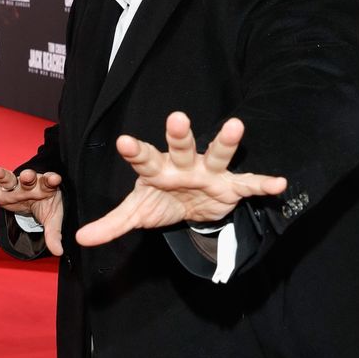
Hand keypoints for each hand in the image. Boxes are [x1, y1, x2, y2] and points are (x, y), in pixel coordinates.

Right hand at [0, 165, 63, 254]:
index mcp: (45, 188)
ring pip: (8, 179)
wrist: (37, 200)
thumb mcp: (52, 220)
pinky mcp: (2, 190)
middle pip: (28, 179)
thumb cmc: (47, 206)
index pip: (49, 183)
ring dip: (1, 175)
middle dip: (27, 176)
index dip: (51, 180)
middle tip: (27, 175)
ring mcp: (15, 186)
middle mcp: (30, 184)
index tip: (55, 180)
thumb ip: (54, 234)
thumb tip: (58, 252)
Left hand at [75, 111, 286, 247]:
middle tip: (176, 118)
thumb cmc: (162, 200)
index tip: (124, 142)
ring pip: (218, 155)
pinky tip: (279, 183)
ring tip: (236, 126)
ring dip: (226, 142)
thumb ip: (112, 224)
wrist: (193, 208)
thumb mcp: (137, 213)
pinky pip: (249, 184)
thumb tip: (79, 239)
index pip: (143, 159)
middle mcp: (184, 165)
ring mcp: (209, 174)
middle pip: (181, 147)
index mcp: (157, 170)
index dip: (135, 151)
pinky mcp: (231, 187)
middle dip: (179, 134)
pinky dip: (263, 184)